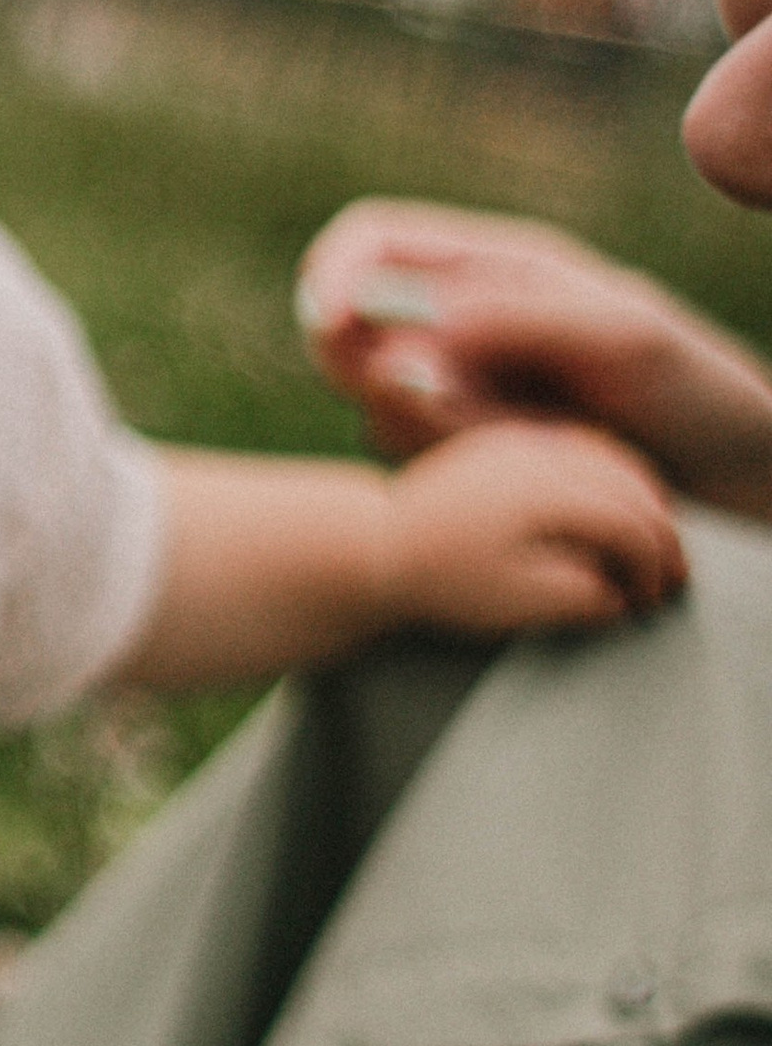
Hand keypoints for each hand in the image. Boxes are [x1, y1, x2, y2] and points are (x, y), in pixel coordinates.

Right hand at [297, 200, 771, 520]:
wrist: (734, 473)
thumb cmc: (695, 387)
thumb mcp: (623, 339)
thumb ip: (518, 320)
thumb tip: (407, 334)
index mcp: (493, 268)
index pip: (373, 240)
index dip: (333, 274)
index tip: (334, 326)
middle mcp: (461, 323)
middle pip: (350, 329)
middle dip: (373, 371)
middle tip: (462, 408)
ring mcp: (460, 388)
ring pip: (379, 403)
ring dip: (439, 428)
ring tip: (540, 437)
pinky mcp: (467, 449)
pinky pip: (415, 457)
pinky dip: (458, 466)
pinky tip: (536, 466)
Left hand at [374, 416, 685, 635]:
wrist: (372, 543)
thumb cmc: (441, 582)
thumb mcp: (514, 603)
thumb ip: (578, 598)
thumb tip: (622, 595)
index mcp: (546, 493)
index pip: (629, 523)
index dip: (652, 567)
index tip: (652, 603)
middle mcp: (538, 454)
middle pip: (630, 483)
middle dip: (660, 532)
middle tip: (672, 576)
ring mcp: (521, 441)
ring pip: (608, 457)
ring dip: (641, 499)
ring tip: (652, 545)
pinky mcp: (504, 442)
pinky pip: (576, 447)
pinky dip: (608, 477)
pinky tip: (612, 509)